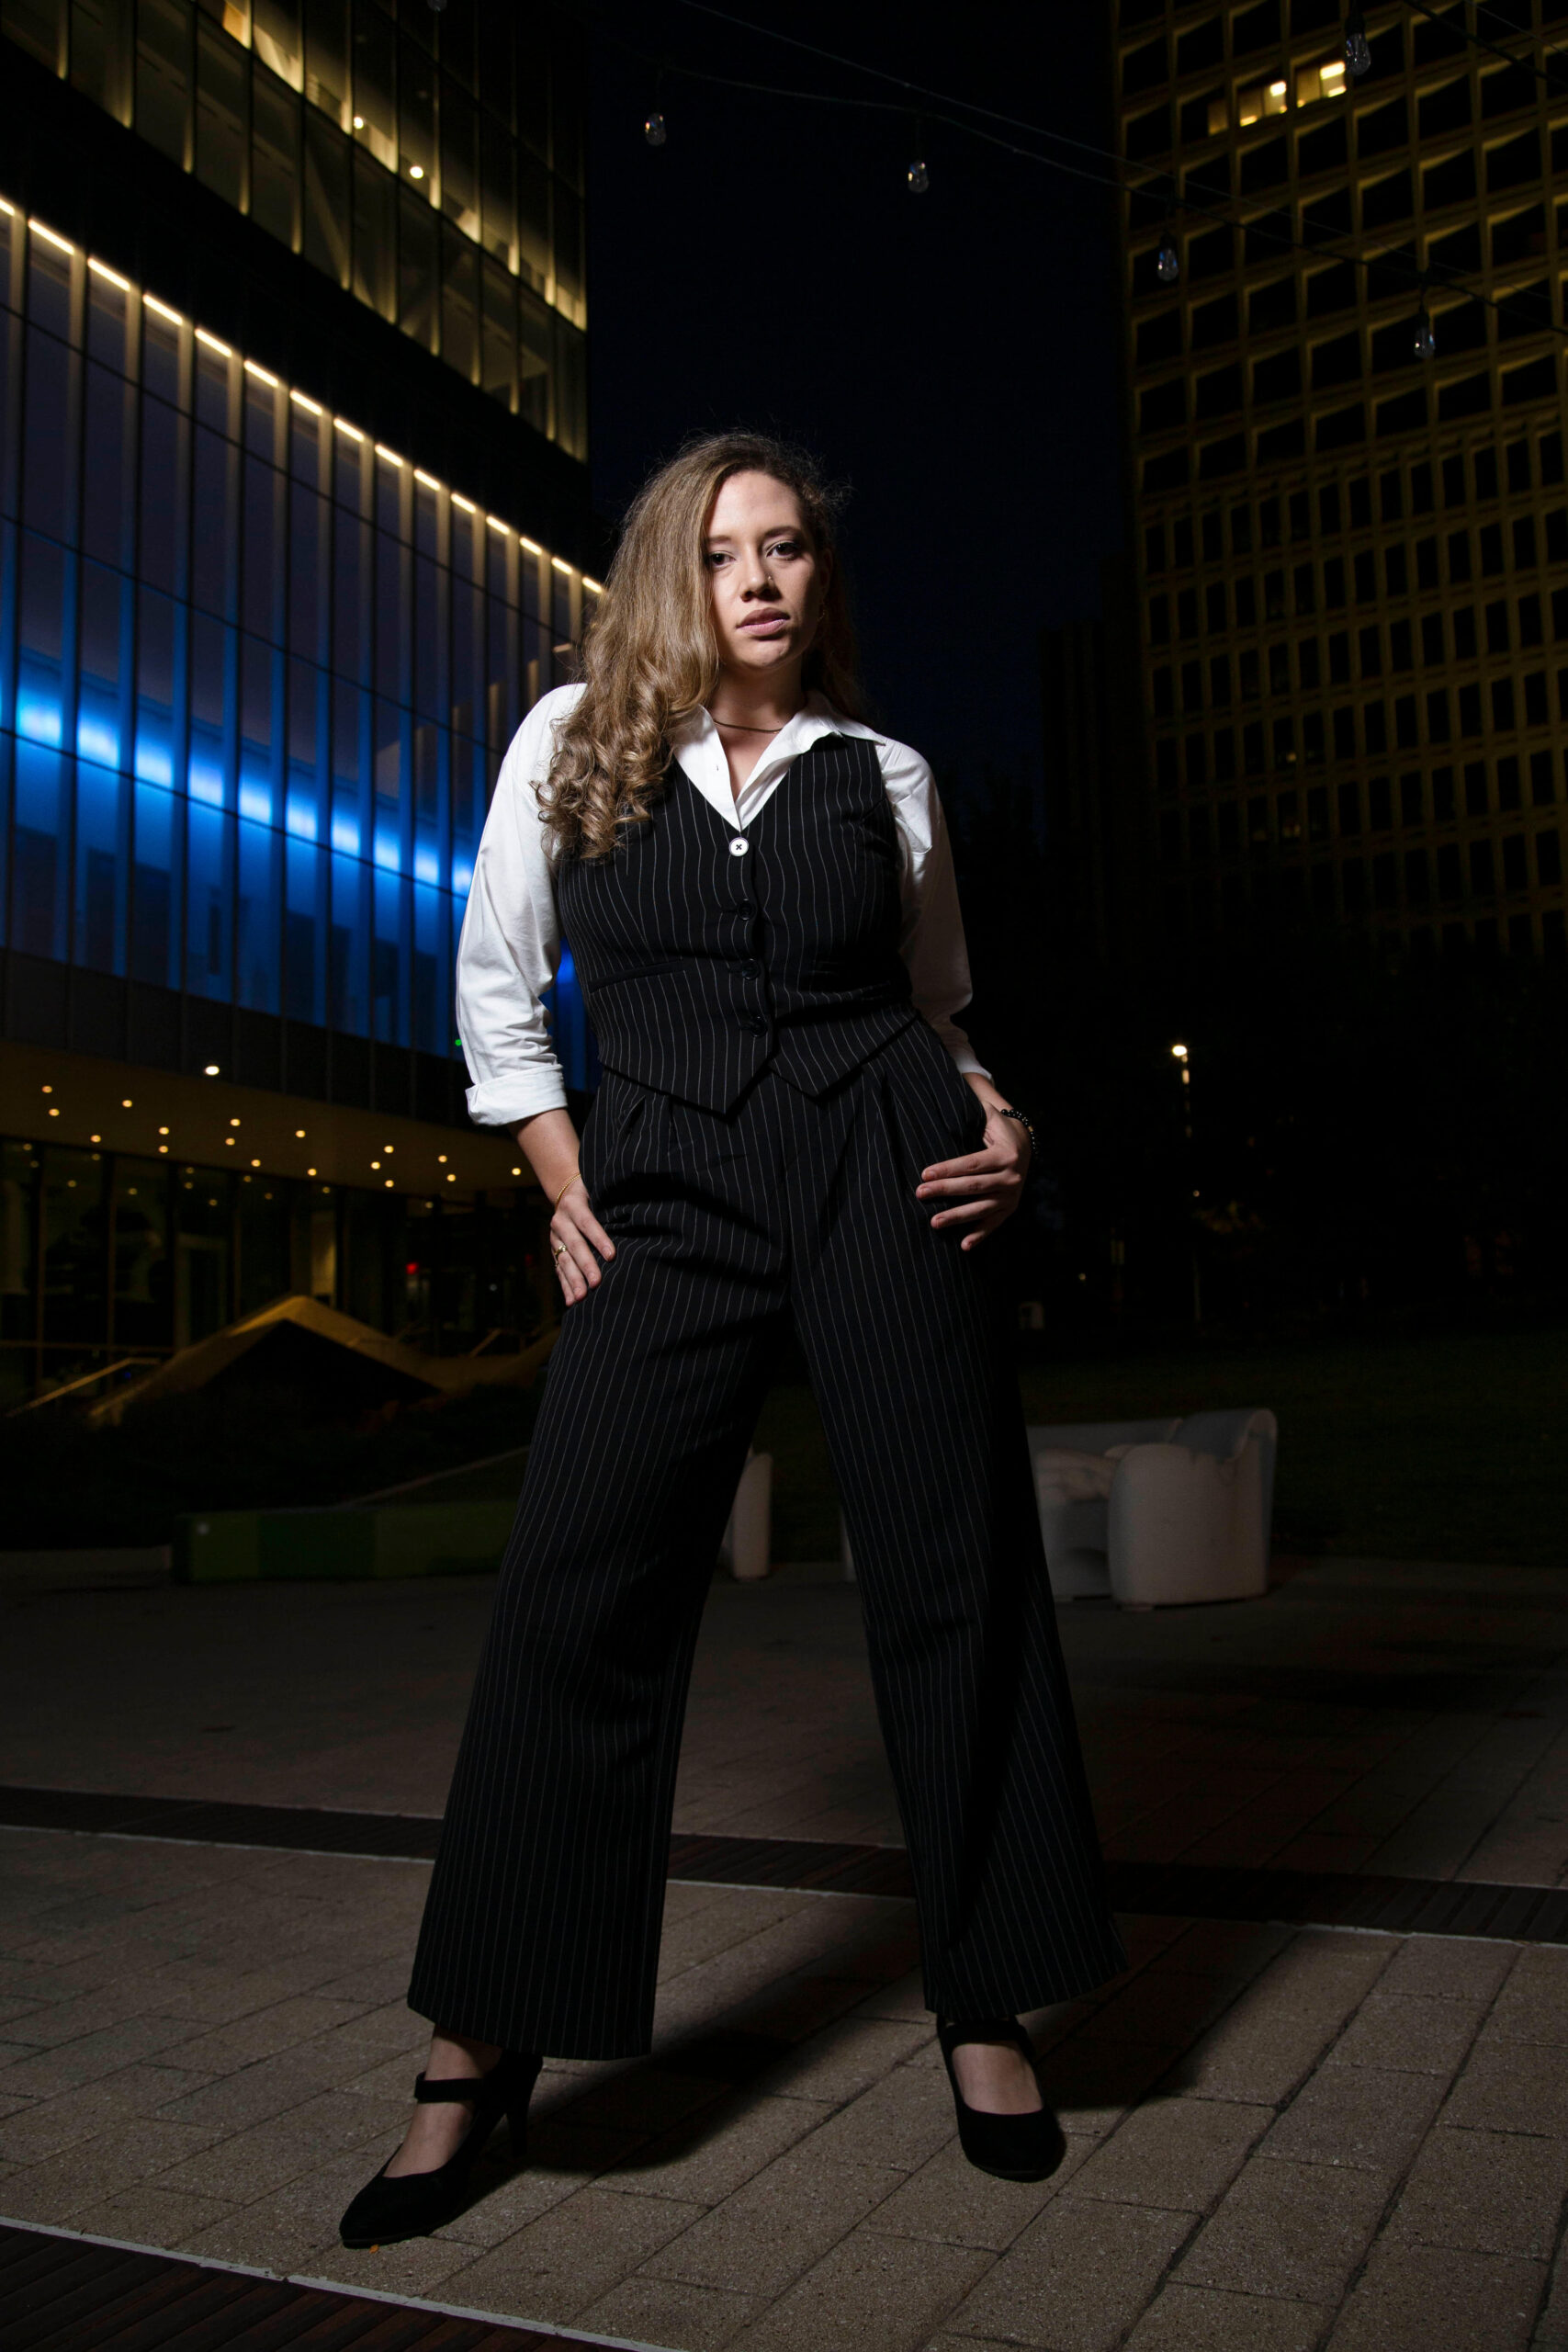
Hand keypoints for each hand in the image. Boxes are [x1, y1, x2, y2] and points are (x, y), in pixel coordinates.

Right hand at [550, 1176, 615, 1305]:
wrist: (567, 1193)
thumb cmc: (594, 1194)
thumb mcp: (599, 1191)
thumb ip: (612, 1202)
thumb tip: (639, 1212)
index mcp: (573, 1204)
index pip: (587, 1223)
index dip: (599, 1239)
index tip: (612, 1255)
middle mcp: (560, 1221)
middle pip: (574, 1245)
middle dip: (586, 1265)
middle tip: (597, 1283)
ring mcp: (555, 1238)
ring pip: (564, 1260)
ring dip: (573, 1280)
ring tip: (582, 1297)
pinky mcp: (554, 1251)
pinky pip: (559, 1270)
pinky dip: (565, 1286)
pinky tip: (571, 1301)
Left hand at [915, 1108, 1031, 1250]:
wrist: (1027, 1146)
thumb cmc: (997, 1128)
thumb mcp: (988, 1113)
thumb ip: (972, 1101)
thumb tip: (956, 1078)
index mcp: (1006, 1153)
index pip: (971, 1163)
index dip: (948, 1169)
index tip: (923, 1172)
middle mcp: (1012, 1177)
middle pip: (973, 1186)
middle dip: (945, 1190)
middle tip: (920, 1193)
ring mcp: (1011, 1196)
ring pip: (981, 1209)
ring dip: (957, 1217)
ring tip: (933, 1222)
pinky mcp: (1009, 1210)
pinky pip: (993, 1225)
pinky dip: (980, 1236)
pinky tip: (963, 1246)